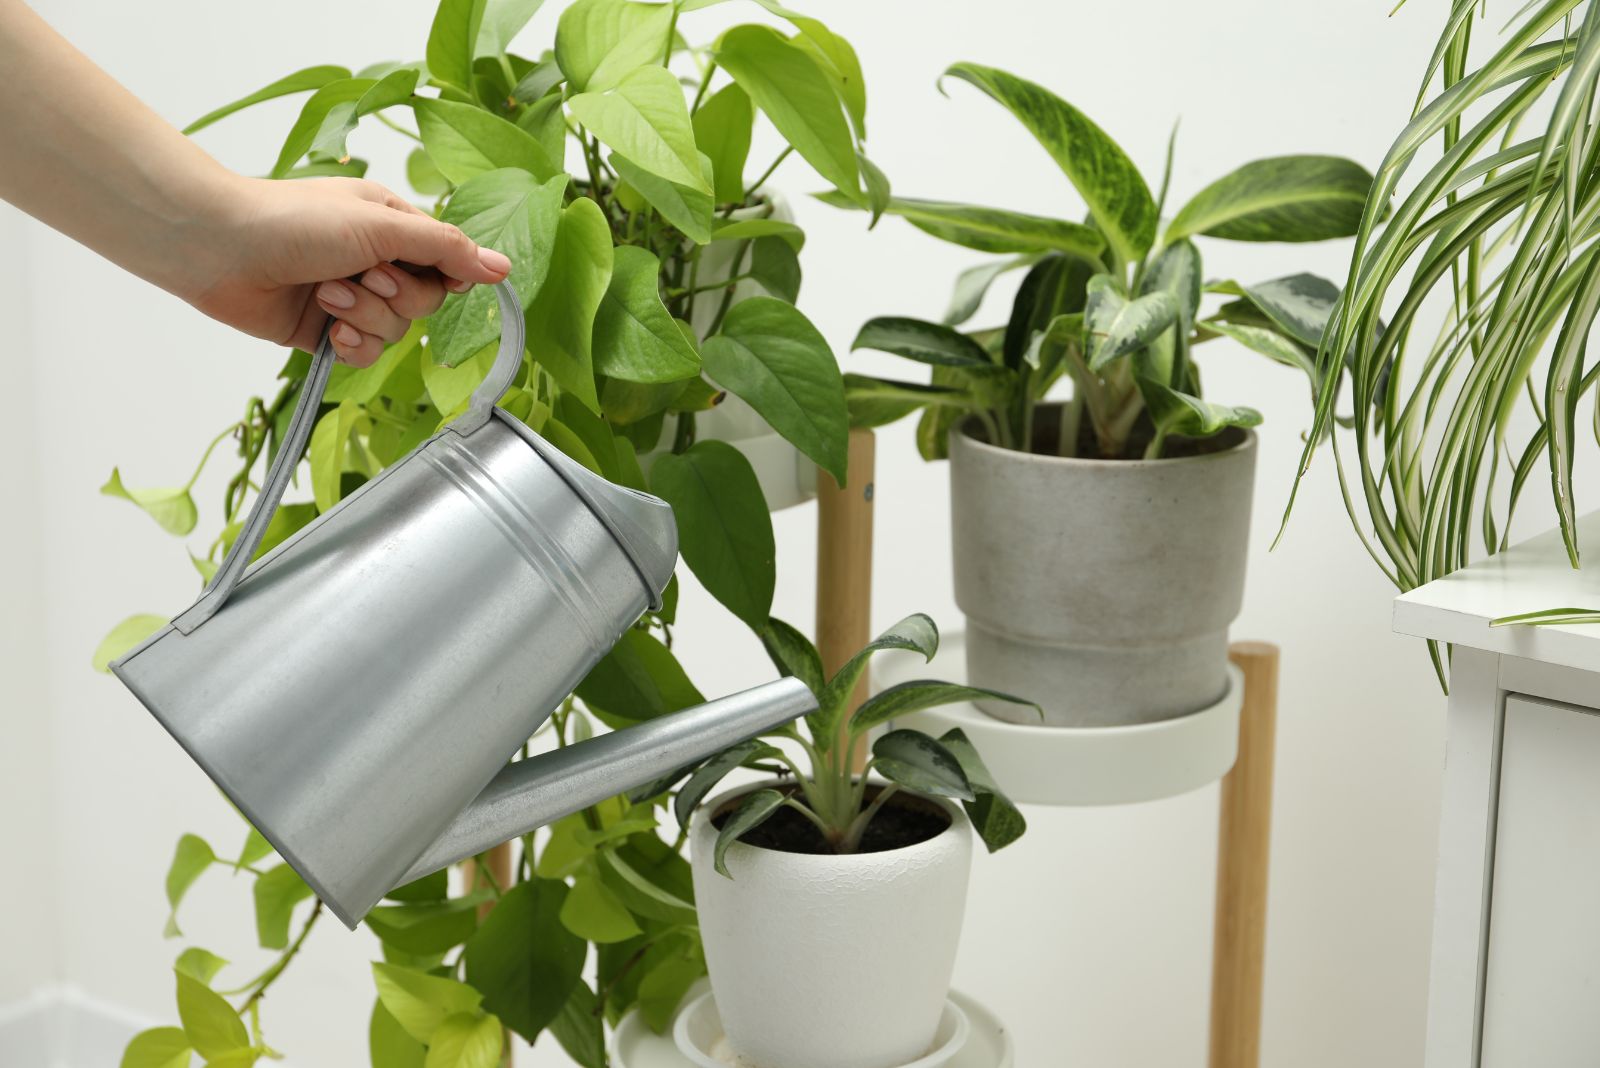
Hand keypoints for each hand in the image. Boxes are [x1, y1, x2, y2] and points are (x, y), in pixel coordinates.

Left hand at [189, 176, 511, 366]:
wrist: (218, 247)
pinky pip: (364, 354)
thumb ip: (445, 249)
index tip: (440, 277)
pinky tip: (327, 330)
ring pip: (396, 331)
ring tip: (326, 294)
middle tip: (362, 274)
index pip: (448, 262)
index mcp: (392, 225)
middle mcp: (376, 261)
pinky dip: (351, 346)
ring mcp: (350, 298)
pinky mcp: (325, 332)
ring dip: (364, 317)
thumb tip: (502, 268)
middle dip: (396, 295)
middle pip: (426, 303)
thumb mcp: (382, 224)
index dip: (449, 276)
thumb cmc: (293, 219)